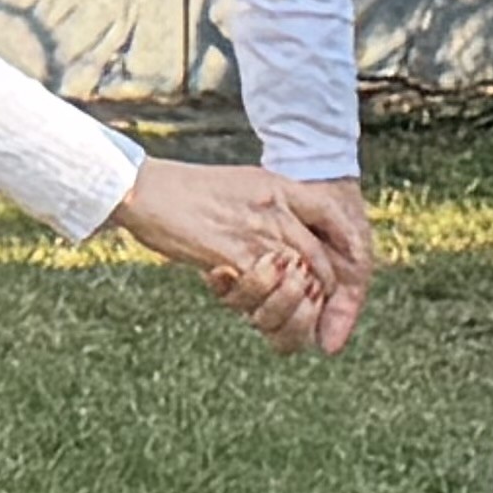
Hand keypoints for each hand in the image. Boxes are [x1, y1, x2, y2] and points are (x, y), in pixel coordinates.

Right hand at [110, 158, 369, 356]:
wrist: (144, 188)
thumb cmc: (185, 190)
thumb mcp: (239, 184)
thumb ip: (266, 205)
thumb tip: (283, 238)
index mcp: (277, 185)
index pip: (332, 214)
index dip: (348, 245)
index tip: (347, 268)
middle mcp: (274, 207)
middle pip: (321, 254)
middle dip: (327, 286)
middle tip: (319, 303)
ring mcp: (256, 231)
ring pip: (302, 275)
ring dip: (300, 299)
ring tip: (293, 307)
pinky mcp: (234, 254)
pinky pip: (266, 288)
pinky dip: (269, 302)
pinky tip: (259, 306)